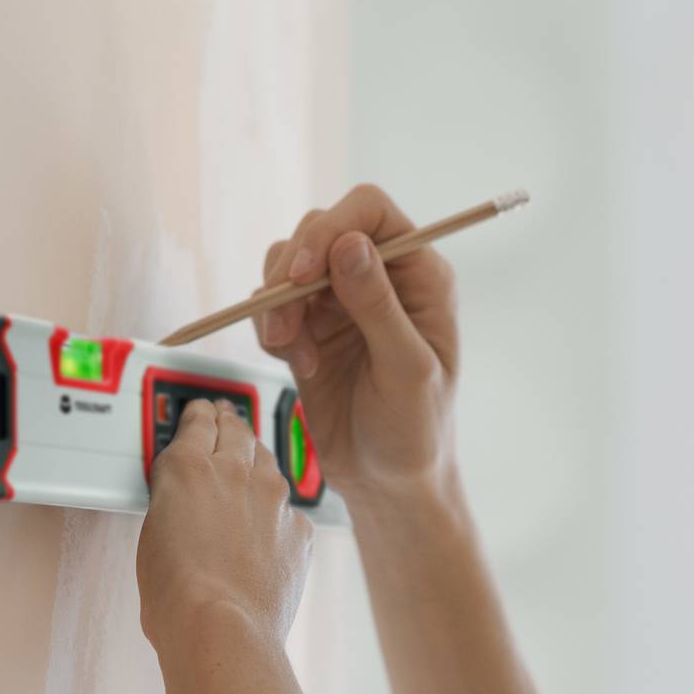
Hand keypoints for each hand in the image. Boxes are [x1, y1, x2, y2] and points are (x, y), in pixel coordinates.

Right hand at [136, 397, 312, 655]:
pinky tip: (268, 532)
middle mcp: (236, 472)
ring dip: (257, 462)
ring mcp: (273, 499)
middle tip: (227, 420)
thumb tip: (185, 509)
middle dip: (230, 424)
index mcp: (188, 467)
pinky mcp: (299, 528)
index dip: (200, 413)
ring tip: (250, 468)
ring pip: (268, 464)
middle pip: (237, 431)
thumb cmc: (176, 593)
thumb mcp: (153, 534)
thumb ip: (174, 505)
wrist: (220, 626)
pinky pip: (289, 511)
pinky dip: (278, 515)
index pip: (198, 421)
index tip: (202, 411)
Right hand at [251, 183, 459, 507]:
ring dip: (276, 304)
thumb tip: (349, 244)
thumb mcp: (407, 372)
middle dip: (292, 271)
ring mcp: (342, 301)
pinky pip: (272, 305)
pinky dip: (273, 331)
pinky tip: (301, 368)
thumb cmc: (416, 432)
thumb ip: (379, 308)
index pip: (371, 211)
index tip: (304, 270)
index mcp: (420, 276)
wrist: (388, 482)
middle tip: (283, 326)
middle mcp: (380, 277)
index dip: (331, 226)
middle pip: (320, 229)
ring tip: (292, 352)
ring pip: (288, 264)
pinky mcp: (311, 328)